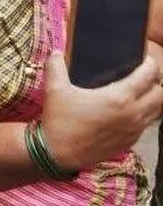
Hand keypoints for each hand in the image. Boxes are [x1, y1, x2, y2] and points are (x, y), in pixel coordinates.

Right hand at [39, 52, 162, 170]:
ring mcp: (133, 130)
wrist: (57, 153)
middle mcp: (132, 114)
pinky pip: (146, 125)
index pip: (148, 76)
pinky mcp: (129, 142)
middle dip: (156, 82)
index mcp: (119, 97)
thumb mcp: (54, 89)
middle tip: (144, 76)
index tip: (145, 60)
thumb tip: (56, 53)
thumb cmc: (59, 120)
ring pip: (158, 112)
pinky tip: (129, 112)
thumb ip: (56, 66)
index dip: (150, 65)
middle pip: (161, 94)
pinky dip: (144, 115)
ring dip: (154, 100)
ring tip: (141, 93)